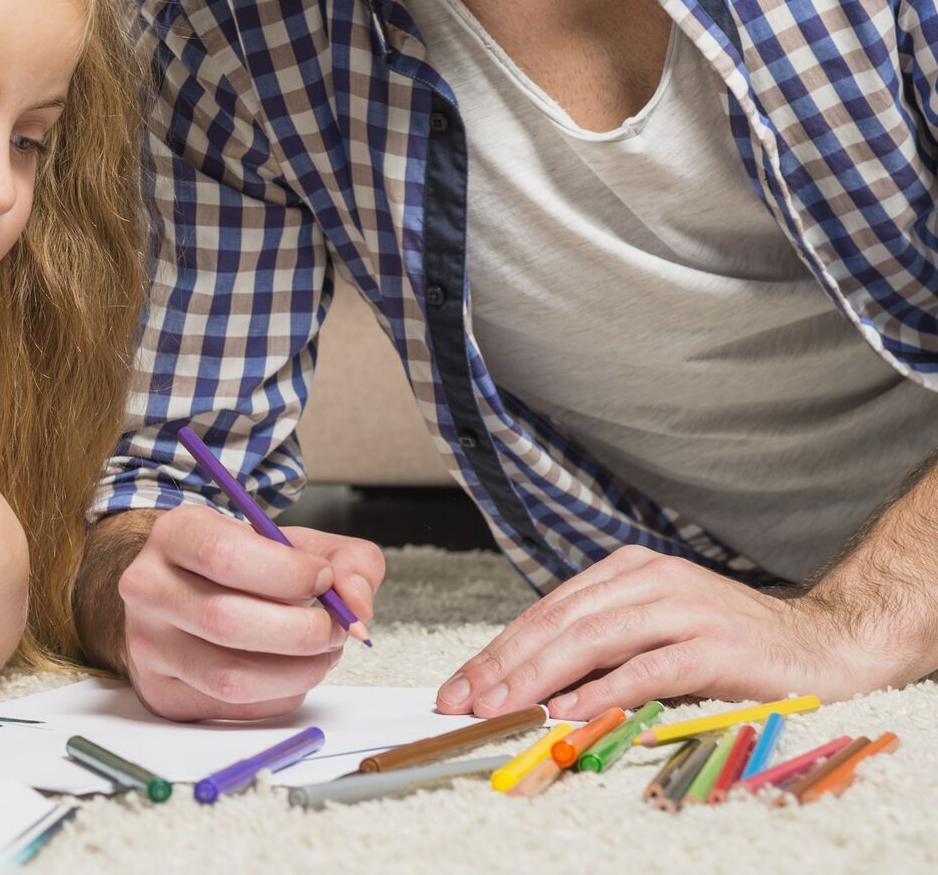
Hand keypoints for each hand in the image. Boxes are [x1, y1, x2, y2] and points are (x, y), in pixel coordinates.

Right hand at [117, 506, 382, 720]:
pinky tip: (287, 670)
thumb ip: (344, 560)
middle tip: (336, 628)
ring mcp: (147, 645)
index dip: (288, 573)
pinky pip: (234, 707)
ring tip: (321, 653)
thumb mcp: (291, 544)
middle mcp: (147, 588)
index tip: (324, 578)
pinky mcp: (161, 692)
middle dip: (302, 631)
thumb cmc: (242, 567)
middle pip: (226, 622)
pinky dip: (279, 694)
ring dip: (297, 671)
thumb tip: (358, 604)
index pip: (224, 557)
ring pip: (231, 677)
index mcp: (175, 535)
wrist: (182, 594)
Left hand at [435, 544, 891, 720]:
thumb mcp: (652, 632)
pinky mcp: (715, 644)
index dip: (498, 650)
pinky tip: (572, 709)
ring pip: (592, 639)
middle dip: (504, 665)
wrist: (821, 643)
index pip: (546, 611)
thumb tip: (529, 687)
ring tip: (503, 706)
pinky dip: (606, 689)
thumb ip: (598, 649)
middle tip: (465, 700)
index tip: (459, 685)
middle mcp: (650, 580)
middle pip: (558, 622)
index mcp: (626, 572)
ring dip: (539, 676)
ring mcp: (683, 608)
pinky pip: (648, 668)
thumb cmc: (728, 644)